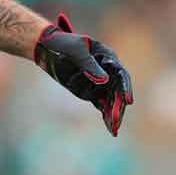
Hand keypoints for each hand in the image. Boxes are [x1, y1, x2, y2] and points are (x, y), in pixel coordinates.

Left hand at [34, 13, 134, 135]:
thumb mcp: (75, 51)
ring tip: (115, 130)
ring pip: (110, 101)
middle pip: (117, 91)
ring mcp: (99, 83)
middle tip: (117, 121)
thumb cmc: (62, 45)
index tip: (128, 101)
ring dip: (113, 115)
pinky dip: (106, 116)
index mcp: (107, 57)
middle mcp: (107, 71)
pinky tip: (111, 129)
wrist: (47, 49)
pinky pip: (101, 105)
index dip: (126, 88)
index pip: (121, 75)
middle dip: (118, 106)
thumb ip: (88, 65)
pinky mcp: (91, 92)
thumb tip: (104, 81)